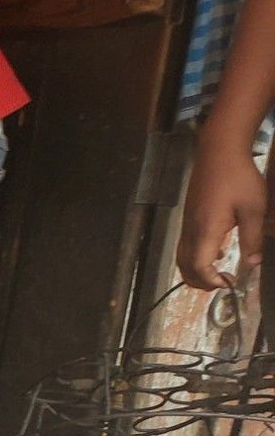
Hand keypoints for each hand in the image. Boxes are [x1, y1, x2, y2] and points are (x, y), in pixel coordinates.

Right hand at [178, 137, 267, 288]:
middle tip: (223, 283)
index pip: (198, 267)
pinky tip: (217, 251)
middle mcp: (191, 230)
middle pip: (184, 267)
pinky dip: (196, 258)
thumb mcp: (254, 209)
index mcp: (206, 230)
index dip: (210, 281)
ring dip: (196, 271)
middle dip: (201, 282)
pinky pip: (185, 246)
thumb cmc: (239, 178)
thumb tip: (252, 264)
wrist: (219, 152)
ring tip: (219, 272)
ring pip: (182, 258)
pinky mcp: (188, 217)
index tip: (229, 283)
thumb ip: (253, 239)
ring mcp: (187, 224)